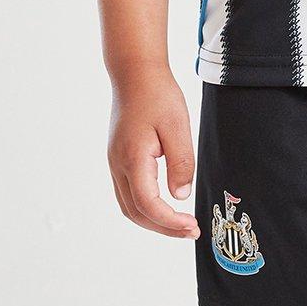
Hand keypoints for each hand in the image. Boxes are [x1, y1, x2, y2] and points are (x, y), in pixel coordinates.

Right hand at [107, 66, 199, 238]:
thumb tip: (181, 196)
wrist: (135, 74)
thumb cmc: (158, 95)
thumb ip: (181, 163)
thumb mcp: (178, 127)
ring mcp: (115, 163)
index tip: (192, 226)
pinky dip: (145, 207)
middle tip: (190, 230)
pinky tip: (165, 206)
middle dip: (163, 227)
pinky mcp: (118, 159)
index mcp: (132, 159)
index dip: (170, 222)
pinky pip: (127, 193)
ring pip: (128, 206)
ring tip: (179, 224)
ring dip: (153, 220)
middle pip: (135, 212)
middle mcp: (118, 165)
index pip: (148, 204)